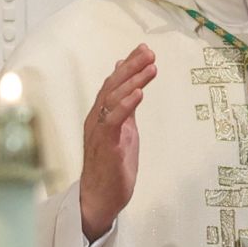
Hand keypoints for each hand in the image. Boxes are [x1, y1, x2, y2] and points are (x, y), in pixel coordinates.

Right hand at [79, 45, 156, 240]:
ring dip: (133, 81)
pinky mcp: (106, 146)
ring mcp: (100, 132)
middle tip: (149, 52)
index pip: (113, 83)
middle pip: (113, 85)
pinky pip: (114, 121)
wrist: (100, 198)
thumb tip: (131, 84)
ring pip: (113, 99)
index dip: (128, 64)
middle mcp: (97, 119)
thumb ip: (126, 107)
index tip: (144, 48)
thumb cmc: (111, 165)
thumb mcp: (124, 130)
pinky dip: (127, 105)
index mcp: (101, 114)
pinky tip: (140, 93)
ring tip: (150, 67)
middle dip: (132, 66)